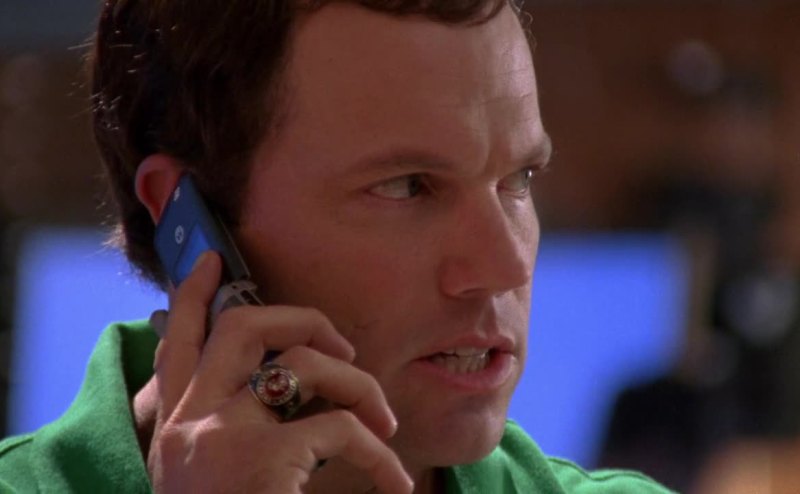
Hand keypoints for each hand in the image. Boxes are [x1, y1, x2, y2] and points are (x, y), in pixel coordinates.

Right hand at [145, 251, 413, 492]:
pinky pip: (339, 427)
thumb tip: (276, 382)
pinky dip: (378, 452)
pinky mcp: (261, 460)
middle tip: (341, 343)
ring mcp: (220, 437)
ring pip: (301, 363)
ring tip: (385, 419)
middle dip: (300, 317)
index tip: (213, 259)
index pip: (178, 345)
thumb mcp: (216, 477)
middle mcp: (189, 424)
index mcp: (176, 430)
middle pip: (240, 326)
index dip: (196, 296)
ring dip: (358, 384)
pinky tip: (393, 484)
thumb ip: (230, 428)